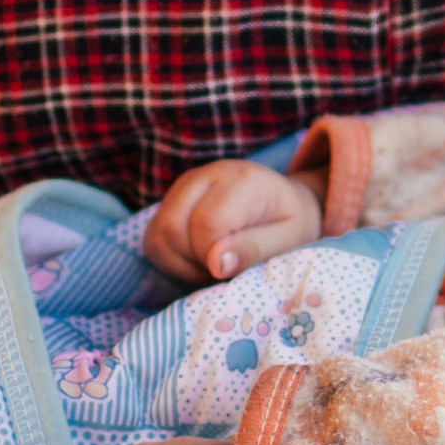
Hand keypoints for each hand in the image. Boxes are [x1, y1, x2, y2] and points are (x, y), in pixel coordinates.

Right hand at [144, 160, 324, 282]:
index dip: (215, 257)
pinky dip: (171, 260)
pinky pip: (153, 239)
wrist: (288, 206)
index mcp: (241, 179)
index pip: (206, 223)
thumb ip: (254, 249)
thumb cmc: (291, 225)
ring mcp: (185, 186)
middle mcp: (207, 174)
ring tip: (215, 266)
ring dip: (181, 264)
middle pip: (172, 226)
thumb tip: (216, 263)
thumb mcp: (288, 240)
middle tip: (225, 270)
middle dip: (194, 261)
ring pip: (157, 235)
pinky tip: (200, 261)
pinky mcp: (172, 200)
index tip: (237, 268)